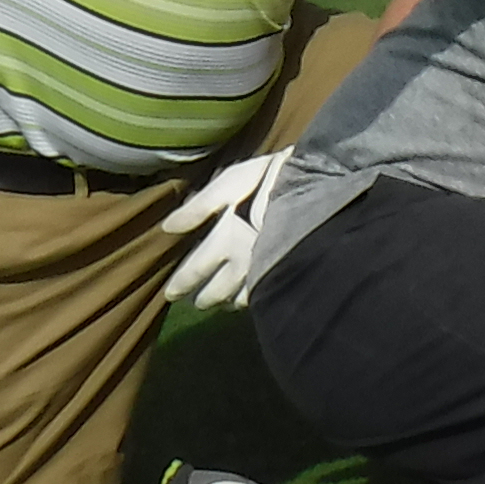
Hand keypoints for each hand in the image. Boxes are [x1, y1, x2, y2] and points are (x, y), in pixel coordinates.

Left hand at [161, 151, 281, 309]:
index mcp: (226, 241)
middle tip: (198, 303)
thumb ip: (199, 207)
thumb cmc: (269, 180)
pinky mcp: (287, 272)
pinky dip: (255, 297)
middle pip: (218, 290)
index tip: (170, 295)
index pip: (196, 270)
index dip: (181, 283)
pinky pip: (266, 293)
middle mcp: (243, 263)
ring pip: (242, 297)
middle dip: (206, 298)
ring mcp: (267, 271)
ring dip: (230, 300)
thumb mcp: (230, 183)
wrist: (317, 189)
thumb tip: (168, 228)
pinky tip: (254, 295)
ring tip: (224, 303)